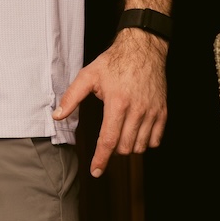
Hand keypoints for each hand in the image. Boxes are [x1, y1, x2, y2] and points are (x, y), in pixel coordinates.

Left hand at [54, 29, 168, 176]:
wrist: (143, 49)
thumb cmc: (113, 62)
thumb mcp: (88, 76)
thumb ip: (71, 97)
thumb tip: (57, 116)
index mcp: (117, 103)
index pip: (108, 140)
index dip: (101, 159)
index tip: (96, 172)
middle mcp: (137, 110)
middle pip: (125, 147)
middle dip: (113, 150)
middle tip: (106, 140)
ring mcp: (152, 112)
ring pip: (141, 146)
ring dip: (128, 147)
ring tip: (120, 134)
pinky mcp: (162, 111)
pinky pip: (156, 139)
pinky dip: (145, 142)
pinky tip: (136, 133)